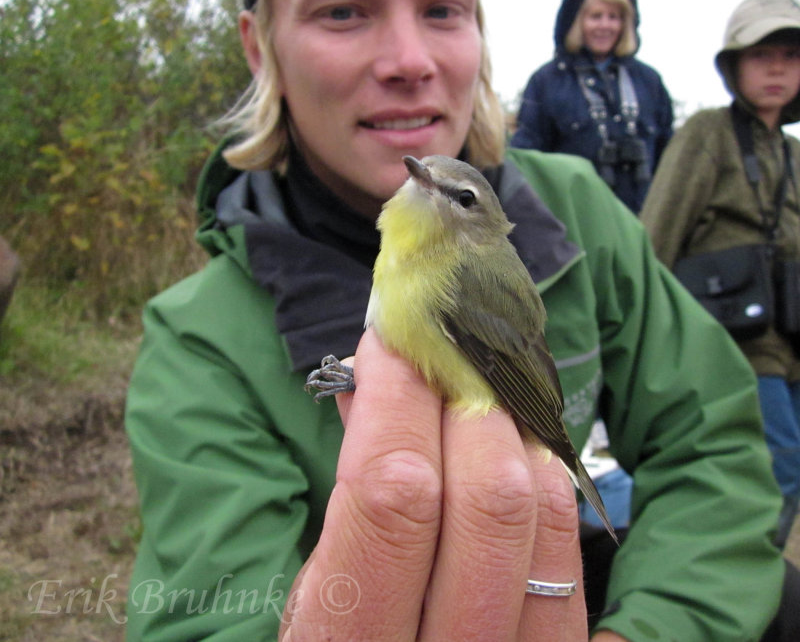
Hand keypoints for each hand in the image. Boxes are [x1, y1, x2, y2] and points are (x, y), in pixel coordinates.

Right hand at [279, 328, 586, 640]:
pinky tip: (512, 453)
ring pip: (544, 515)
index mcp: (348, 641)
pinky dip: (542, 478)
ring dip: (508, 430)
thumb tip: (378, 386)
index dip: (397, 399)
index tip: (391, 341)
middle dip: (461, 401)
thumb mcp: (315, 595)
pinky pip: (571, 551)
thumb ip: (350, 498)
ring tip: (469, 399)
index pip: (394, 494)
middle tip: (434, 359)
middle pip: (489, 498)